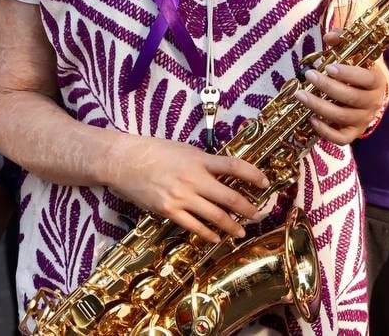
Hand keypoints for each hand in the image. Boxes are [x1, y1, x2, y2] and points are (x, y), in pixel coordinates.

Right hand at [105, 135, 268, 243]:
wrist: (123, 161)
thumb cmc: (153, 151)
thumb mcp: (183, 149)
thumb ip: (202, 161)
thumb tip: (222, 172)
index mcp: (199, 159)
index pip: (233, 166)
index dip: (253, 174)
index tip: (265, 182)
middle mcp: (193, 178)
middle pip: (229, 197)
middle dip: (248, 208)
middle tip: (258, 215)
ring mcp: (181, 196)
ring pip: (214, 216)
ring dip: (231, 226)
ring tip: (241, 231)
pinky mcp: (168, 210)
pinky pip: (193, 226)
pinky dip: (207, 234)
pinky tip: (216, 238)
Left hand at [294, 35, 388, 145]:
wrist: (367, 94)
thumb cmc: (357, 69)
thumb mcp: (355, 53)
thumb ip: (343, 40)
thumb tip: (329, 37)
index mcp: (376, 81)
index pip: (366, 79)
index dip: (348, 74)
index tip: (328, 67)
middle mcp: (373, 102)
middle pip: (351, 98)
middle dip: (327, 87)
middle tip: (309, 76)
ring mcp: (364, 119)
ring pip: (342, 117)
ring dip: (319, 107)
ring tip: (301, 96)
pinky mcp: (354, 133)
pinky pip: (341, 139)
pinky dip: (325, 132)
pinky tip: (311, 119)